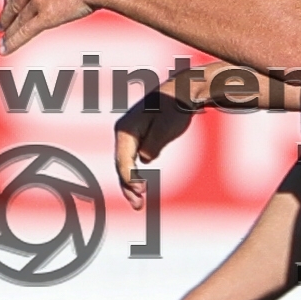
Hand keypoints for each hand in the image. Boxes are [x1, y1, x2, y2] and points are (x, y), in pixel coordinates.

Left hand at [0, 0, 114, 53]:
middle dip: (7, 15)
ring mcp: (38, 0)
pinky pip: (26, 31)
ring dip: (9, 30)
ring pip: (19, 18)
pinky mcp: (46, 16)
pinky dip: (14, 41)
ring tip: (3, 39)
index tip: (8, 3)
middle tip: (0, 24)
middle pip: (15, 2)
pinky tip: (5, 48)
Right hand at [112, 84, 194, 208]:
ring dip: (130, 185)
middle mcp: (123, 133)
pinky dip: (135, 175)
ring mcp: (128, 136)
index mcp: (126, 130)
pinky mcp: (136, 139)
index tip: (140, 192)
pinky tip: (140, 189)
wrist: (179, 93)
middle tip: (138, 206)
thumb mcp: (165, 129)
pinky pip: (131, 161)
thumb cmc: (174, 109)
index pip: (123, 160)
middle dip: (128, 187)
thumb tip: (144, 160)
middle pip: (121, 165)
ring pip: (125, 165)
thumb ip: (152, 146)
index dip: (130, 179)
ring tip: (138, 204)